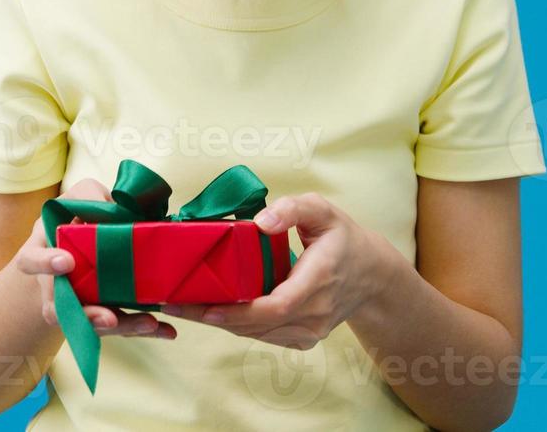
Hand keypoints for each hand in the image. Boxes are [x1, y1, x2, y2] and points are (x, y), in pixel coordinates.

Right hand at [13, 178, 176, 339]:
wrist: (83, 240)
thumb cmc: (80, 213)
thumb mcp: (82, 197)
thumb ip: (92, 198)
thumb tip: (112, 211)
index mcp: (41, 250)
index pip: (31, 260)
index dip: (45, 263)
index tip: (67, 263)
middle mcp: (52, 283)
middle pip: (58, 308)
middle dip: (86, 315)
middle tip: (110, 319)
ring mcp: (74, 302)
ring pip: (88, 324)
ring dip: (119, 326)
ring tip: (148, 324)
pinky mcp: (99, 313)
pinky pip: (117, 326)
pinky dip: (141, 328)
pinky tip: (166, 330)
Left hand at [161, 192, 385, 349]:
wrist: (372, 276)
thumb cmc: (343, 239)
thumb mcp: (324, 211)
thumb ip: (294, 208)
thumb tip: (260, 221)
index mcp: (320, 280)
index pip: (277, 306)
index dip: (240, 312)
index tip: (206, 308)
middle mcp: (315, 313)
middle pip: (258, 325)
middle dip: (214, 317)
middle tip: (174, 304)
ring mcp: (310, 331)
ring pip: (257, 334)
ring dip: (220, 323)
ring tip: (183, 307)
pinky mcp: (303, 339)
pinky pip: (264, 336)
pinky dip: (237, 325)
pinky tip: (212, 311)